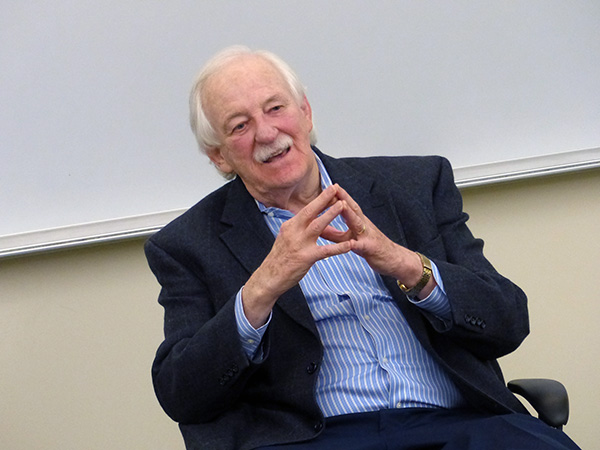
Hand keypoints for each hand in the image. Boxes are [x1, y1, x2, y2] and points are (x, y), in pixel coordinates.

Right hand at [242, 185, 352, 326]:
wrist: (269, 278)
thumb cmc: (279, 259)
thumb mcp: (285, 238)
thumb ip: (296, 229)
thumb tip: (304, 219)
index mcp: (289, 226)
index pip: (306, 210)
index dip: (319, 200)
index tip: (329, 190)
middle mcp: (293, 232)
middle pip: (310, 211)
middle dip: (324, 199)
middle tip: (336, 188)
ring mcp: (299, 244)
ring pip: (317, 226)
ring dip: (331, 214)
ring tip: (343, 205)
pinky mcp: (306, 258)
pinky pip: (325, 251)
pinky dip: (338, 248)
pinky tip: (349, 245)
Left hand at [322, 185, 434, 297]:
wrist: (393, 259)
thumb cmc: (371, 248)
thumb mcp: (350, 239)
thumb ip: (334, 234)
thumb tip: (318, 226)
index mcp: (358, 222)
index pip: (347, 205)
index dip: (337, 195)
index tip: (326, 185)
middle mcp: (363, 225)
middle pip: (353, 209)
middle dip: (344, 197)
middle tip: (334, 187)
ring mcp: (368, 236)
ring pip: (357, 223)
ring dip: (350, 213)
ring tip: (341, 204)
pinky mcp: (370, 248)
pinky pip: (362, 246)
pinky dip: (355, 244)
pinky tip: (350, 243)